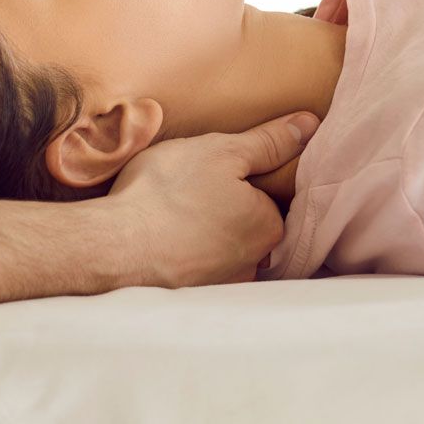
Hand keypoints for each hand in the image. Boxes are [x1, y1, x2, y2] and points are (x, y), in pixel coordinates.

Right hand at [102, 112, 319, 288]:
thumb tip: (310, 125)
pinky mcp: (188, 297)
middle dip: (225, 212)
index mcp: (268, 226)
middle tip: (190, 194)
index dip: (244, 182)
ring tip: (173, 217)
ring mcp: (219, 285)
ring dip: (202, 237)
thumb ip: (268, 141)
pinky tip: (161, 242)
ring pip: (219, 251)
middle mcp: (252, 263)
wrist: (112, 246)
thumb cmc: (168, 193)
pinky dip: (182, 256)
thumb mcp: (221, 151)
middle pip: (245, 228)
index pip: (268, 199)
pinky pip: (193, 270)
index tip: (215, 174)